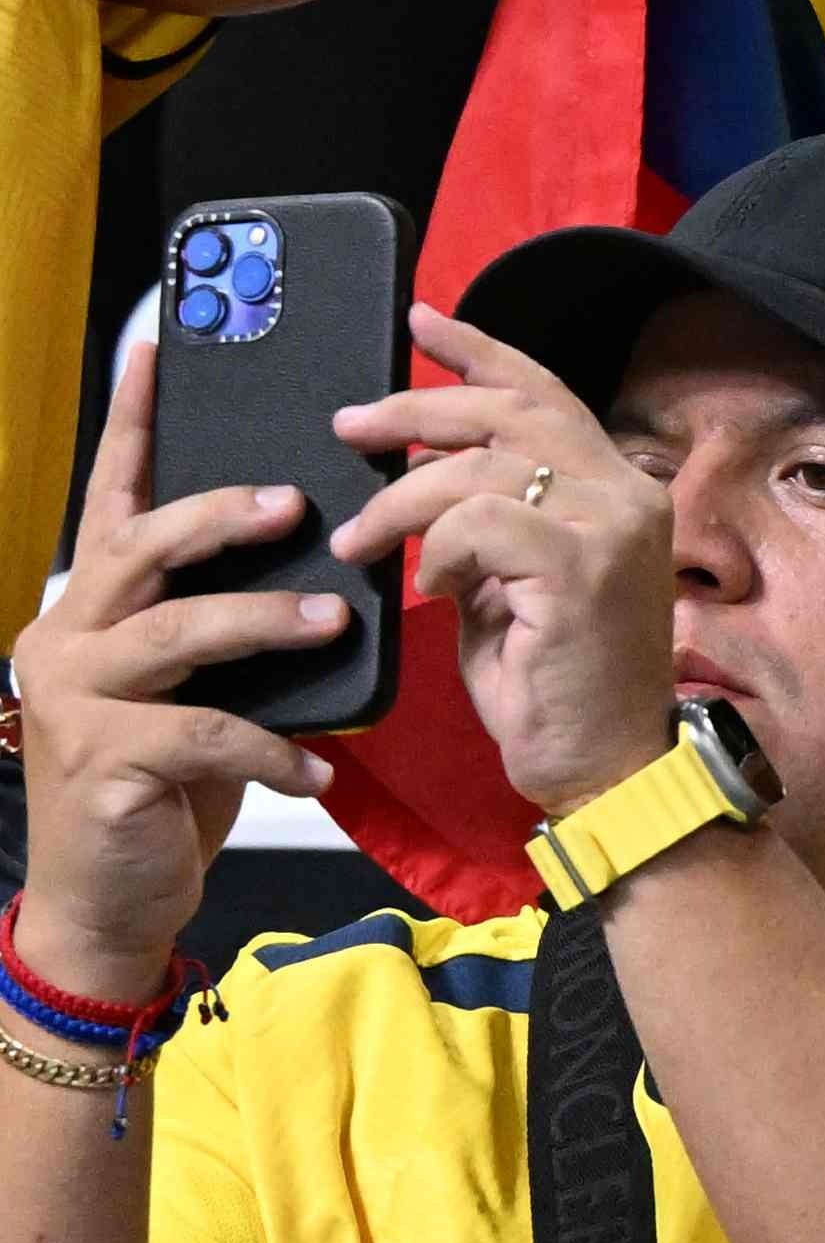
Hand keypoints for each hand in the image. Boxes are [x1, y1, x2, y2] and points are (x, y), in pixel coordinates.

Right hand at [6, 329, 334, 1009]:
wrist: (113, 899)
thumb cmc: (170, 779)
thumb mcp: (202, 680)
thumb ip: (226, 616)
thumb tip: (314, 541)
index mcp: (96, 603)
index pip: (116, 495)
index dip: (134, 420)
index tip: (158, 343)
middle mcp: (68, 635)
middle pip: (145, 545)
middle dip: (225, 515)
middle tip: (299, 502)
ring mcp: (74, 698)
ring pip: (178, 631)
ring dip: (267, 621)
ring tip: (338, 618)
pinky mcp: (101, 761)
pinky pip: (203, 734)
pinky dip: (272, 747)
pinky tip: (319, 767)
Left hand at [328, 307, 678, 811]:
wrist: (604, 764)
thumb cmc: (552, 686)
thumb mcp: (506, 588)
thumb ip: (485, 529)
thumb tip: (421, 488)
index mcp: (616, 489)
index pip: (544, 392)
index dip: (480, 351)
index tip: (421, 319)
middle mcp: (626, 492)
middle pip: (512, 410)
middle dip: (419, 407)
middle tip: (349, 427)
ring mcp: (612, 525)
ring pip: (484, 465)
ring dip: (402, 497)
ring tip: (358, 540)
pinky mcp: (583, 566)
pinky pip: (482, 523)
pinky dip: (439, 548)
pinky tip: (429, 586)